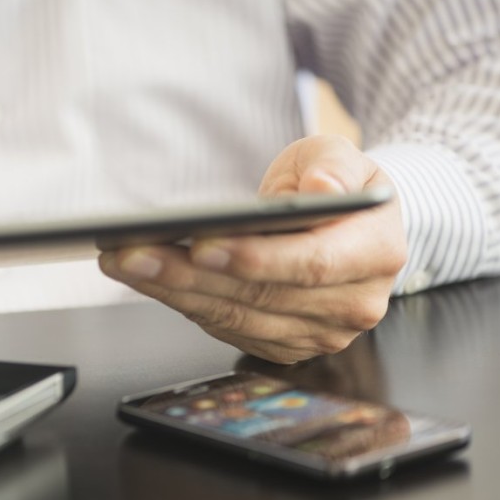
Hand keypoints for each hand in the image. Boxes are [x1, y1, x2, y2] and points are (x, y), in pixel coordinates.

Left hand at [99, 135, 407, 363]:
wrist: (348, 224)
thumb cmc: (335, 184)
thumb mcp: (340, 154)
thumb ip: (333, 167)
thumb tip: (322, 191)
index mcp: (376, 254)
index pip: (312, 265)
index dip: (255, 258)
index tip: (200, 244)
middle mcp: (353, 304)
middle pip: (260, 296)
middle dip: (188, 275)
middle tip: (131, 253)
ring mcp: (319, 332)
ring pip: (235, 318)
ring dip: (171, 292)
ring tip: (123, 263)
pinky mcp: (286, 345)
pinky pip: (226, 328)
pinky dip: (182, 304)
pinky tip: (146, 280)